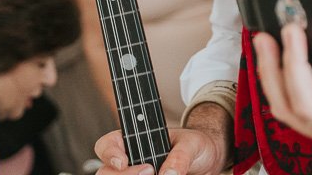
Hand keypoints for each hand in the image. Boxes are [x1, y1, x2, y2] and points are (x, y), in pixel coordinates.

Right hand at [93, 124, 226, 174]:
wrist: (206, 162)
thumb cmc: (195, 147)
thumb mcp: (192, 144)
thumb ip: (180, 156)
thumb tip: (168, 174)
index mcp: (133, 140)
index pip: (107, 144)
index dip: (109, 153)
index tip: (123, 162)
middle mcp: (128, 161)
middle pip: (106, 172)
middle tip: (150, 172)